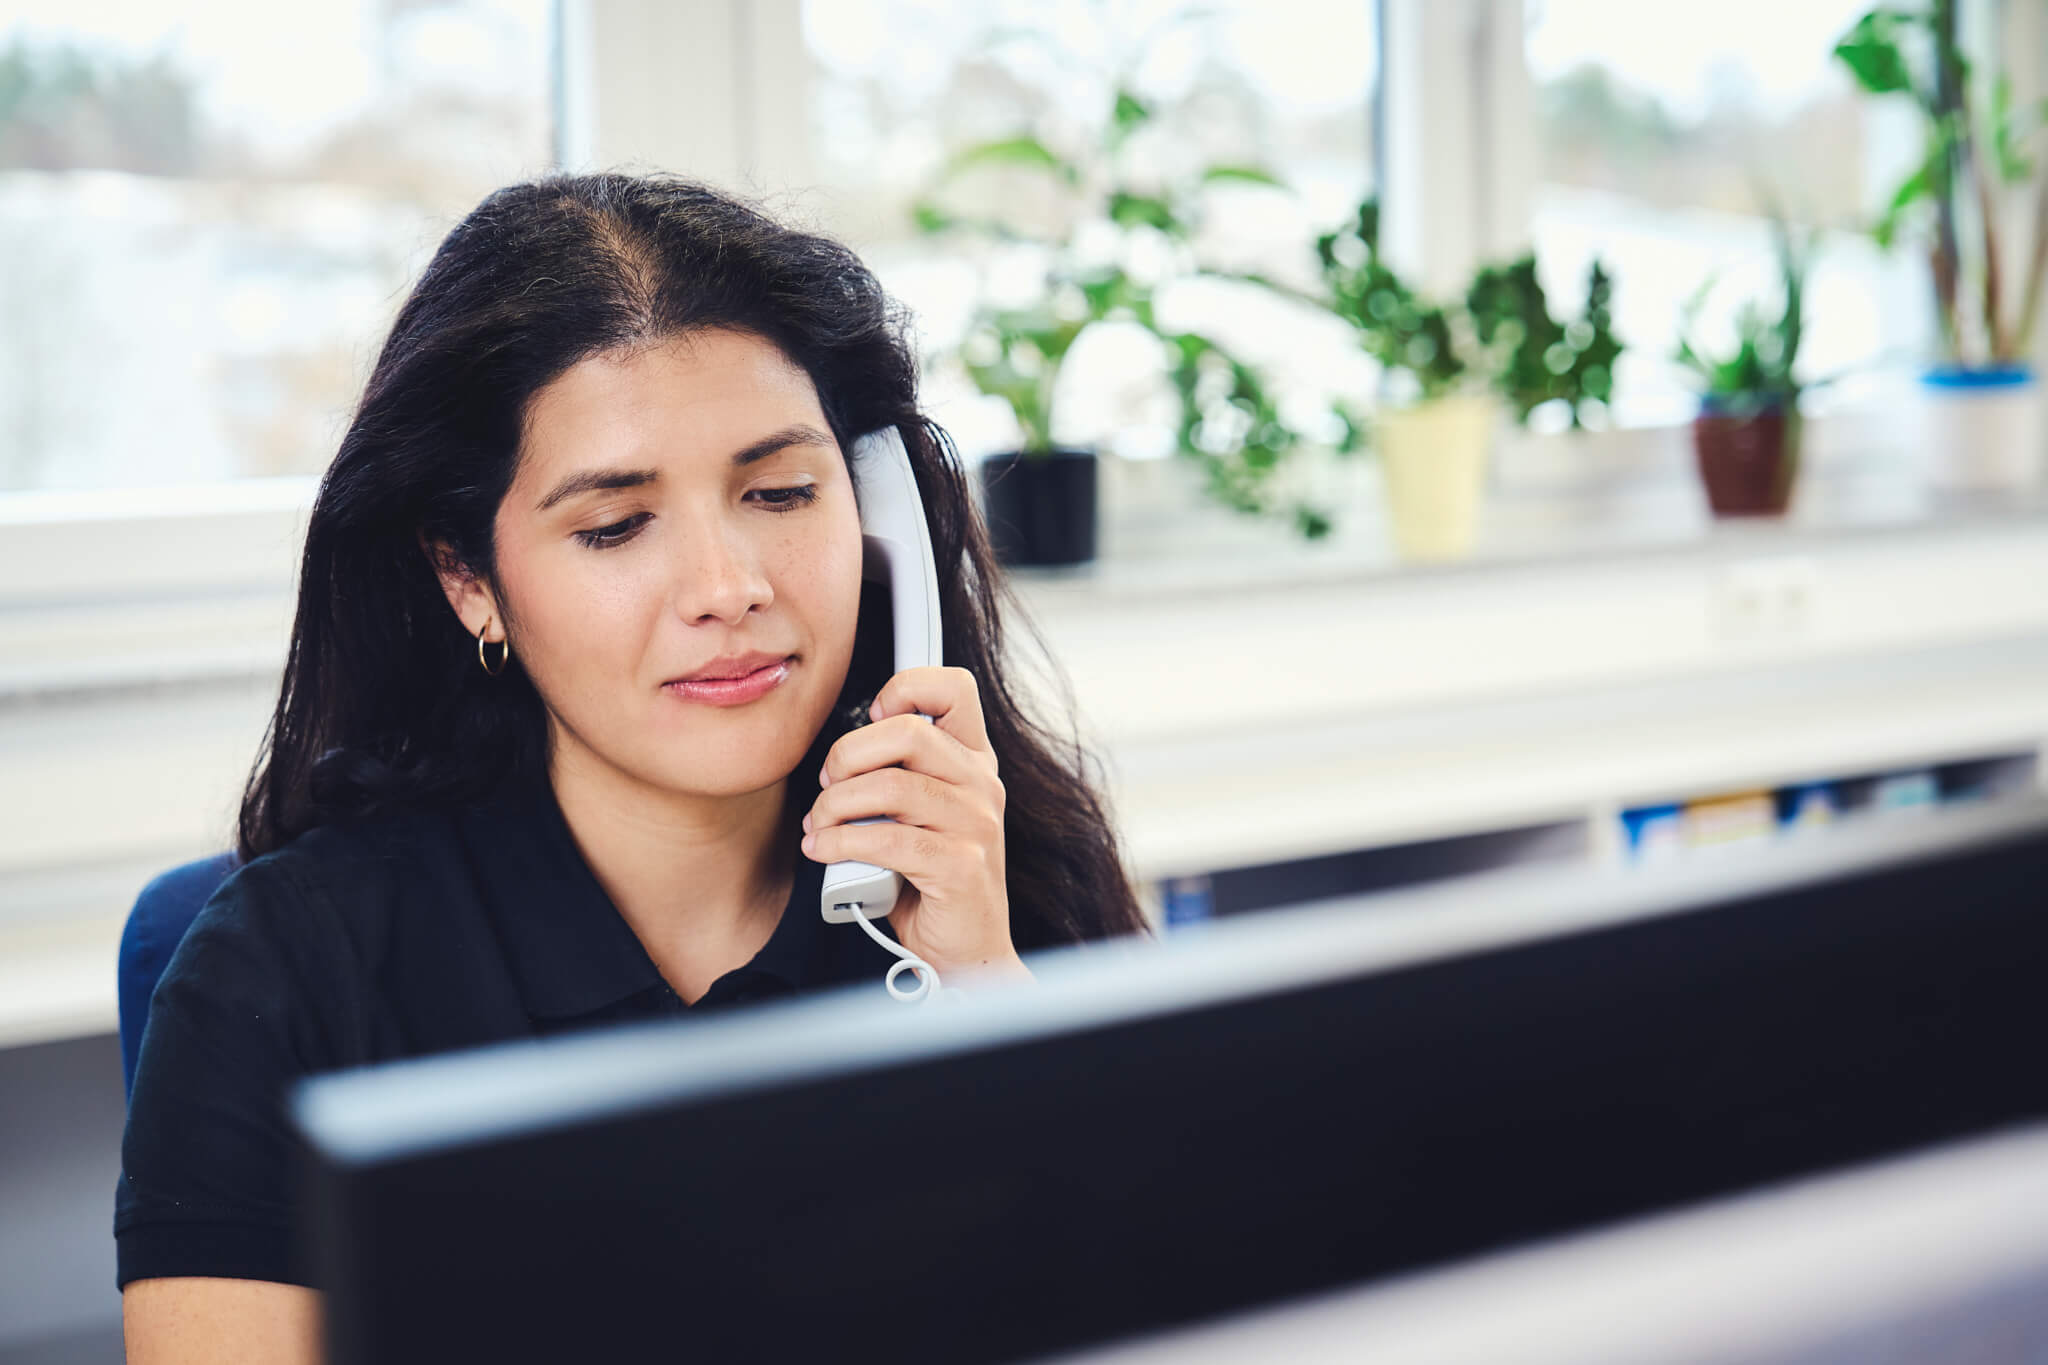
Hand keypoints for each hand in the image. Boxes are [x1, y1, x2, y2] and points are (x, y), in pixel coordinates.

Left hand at [802, 665, 1029, 984]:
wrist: (966, 953)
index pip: (953, 687)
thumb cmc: (932, 882)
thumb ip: (897, 777)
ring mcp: (976, 824)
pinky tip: (823, 850)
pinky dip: (840, 842)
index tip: (870, 719)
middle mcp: (982, 784)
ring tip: (819, 826)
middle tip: (827, 785)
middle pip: (907, 732)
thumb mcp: (921, 815)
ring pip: (889, 786)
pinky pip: (885, 839)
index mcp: (974, 761)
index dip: (904, 688)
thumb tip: (837, 759)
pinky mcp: (960, 866)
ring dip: (834, 806)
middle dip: (847, 755)